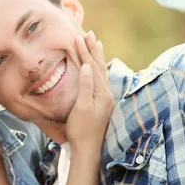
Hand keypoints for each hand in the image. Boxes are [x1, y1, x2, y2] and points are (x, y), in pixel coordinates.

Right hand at [65, 31, 113, 153]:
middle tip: (88, 33)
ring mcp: (105, 99)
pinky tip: (96, 67)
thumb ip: (85, 86)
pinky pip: (100, 79)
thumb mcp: (81, 108)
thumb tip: (86, 66)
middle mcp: (107, 94)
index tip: (78, 37)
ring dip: (97, 56)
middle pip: (100, 66)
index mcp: (102, 94)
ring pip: (101, 72)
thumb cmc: (80, 130)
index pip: (93, 67)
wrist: (87, 150)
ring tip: (96, 43)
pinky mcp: (101, 104)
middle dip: (93, 49)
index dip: (85, 52)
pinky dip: (98, 68)